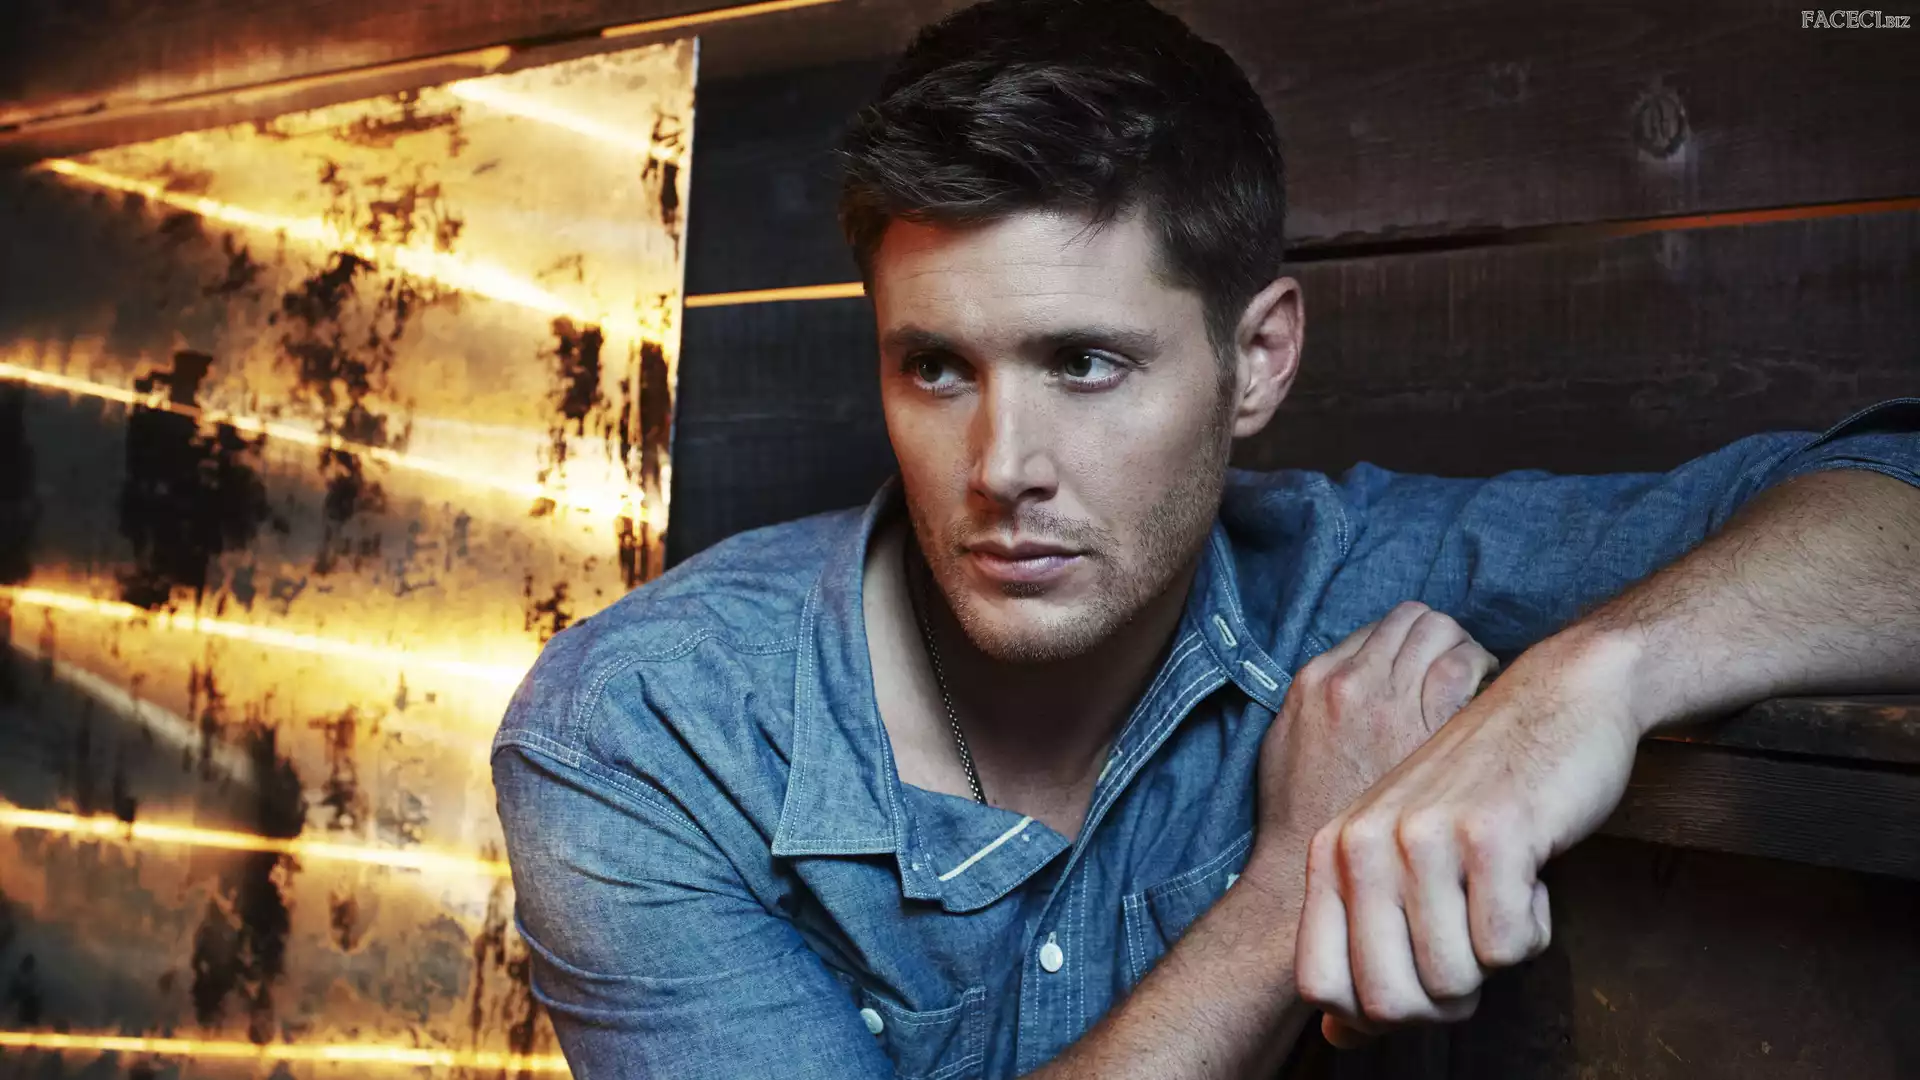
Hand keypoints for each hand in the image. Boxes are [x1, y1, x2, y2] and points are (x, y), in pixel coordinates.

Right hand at [1244, 602, 1496, 904]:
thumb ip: (1316, 708)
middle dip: (1440, 637)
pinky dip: (1480, 672)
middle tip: (1460, 668)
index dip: (1407, 642)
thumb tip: (1349, 690)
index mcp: (1318, 682)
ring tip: (1477, 682)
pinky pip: (1465, 667)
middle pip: (1414, 620)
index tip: (1422, 667)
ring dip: (1464, 649)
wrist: (1308, 875)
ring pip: (1442, 634)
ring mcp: (1392, 701)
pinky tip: (1487, 704)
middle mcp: (1354, 681)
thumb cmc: (1300, 819)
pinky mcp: (1428, 727)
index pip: (1379, 628)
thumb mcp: (1287, 747)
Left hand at [1293, 625, 1645, 1045]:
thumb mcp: (1405, 860)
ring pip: (1453, 981)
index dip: (1373, 1012)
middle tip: (1474, 944)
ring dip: (1495, 957)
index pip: (1320, 984)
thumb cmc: (1484, 796)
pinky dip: (1535, 927)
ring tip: (1503, 892)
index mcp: (1334, 851)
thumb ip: (1366, 944)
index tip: (1417, 983)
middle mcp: (1365, 842)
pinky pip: (1510, 945)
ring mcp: (1424, 836)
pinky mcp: (1492, 835)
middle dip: (1444, 1001)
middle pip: (1388, 1001)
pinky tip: (1532, 872)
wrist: (1558, 700)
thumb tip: (1335, 1039)